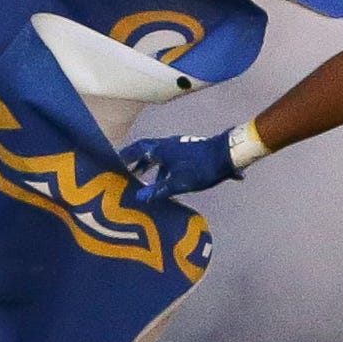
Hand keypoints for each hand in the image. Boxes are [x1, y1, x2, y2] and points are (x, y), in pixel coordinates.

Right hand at [122, 132, 243, 198]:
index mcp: (161, 148)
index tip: (114, 162)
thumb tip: (139, 197)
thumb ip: (158, 190)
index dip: (124, 156)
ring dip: (153, 167)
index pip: (137, 150)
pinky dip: (167, 170)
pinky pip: (173, 160)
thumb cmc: (201, 168)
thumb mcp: (178, 182)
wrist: (228, 154)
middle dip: (137, 162)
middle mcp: (169, 144)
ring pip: (161, 156)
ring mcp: (181, 147)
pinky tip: (172, 183)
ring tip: (148, 182)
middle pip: (148, 151)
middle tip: (128, 172)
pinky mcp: (191, 152)